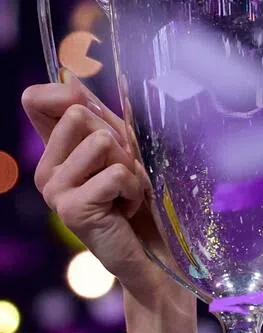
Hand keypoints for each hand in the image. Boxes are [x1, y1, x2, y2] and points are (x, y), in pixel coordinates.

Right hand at [22, 73, 183, 304]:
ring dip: (130, 167)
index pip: (38, 100)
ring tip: (126, 191)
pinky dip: (134, 190)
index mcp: (55, 151)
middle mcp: (46, 169)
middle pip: (80, 114)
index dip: (69, 95)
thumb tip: (71, 81)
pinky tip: (126, 209)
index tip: (95, 113)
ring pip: (102, 142)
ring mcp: (53, 190)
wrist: (153, 251)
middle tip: (124, 173)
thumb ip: (98, 117)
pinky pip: (116, 174)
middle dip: (118, 140)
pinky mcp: (70, 209)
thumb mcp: (123, 149)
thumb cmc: (142, 196)